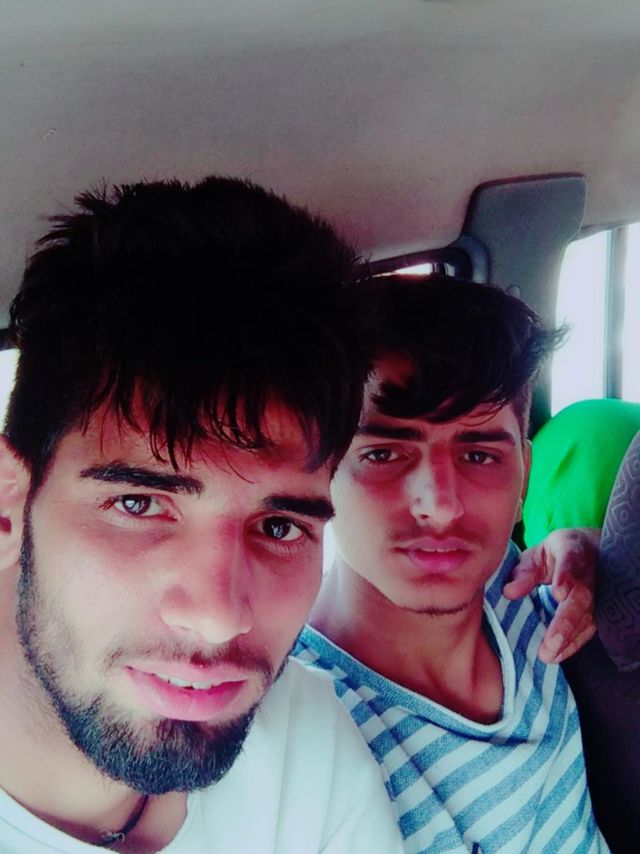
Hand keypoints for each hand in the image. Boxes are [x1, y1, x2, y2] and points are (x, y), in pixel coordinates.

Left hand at [503, 528, 599, 663]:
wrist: (587, 552)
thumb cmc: (553, 555)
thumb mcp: (536, 556)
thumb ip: (524, 573)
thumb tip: (508, 593)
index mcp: (571, 550)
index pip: (570, 561)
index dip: (565, 576)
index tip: (558, 593)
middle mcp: (589, 573)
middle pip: (582, 597)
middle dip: (566, 621)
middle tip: (550, 642)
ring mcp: (597, 593)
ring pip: (587, 616)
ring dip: (568, 638)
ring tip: (549, 654)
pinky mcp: (597, 611)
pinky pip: (588, 629)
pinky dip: (572, 644)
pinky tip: (557, 656)